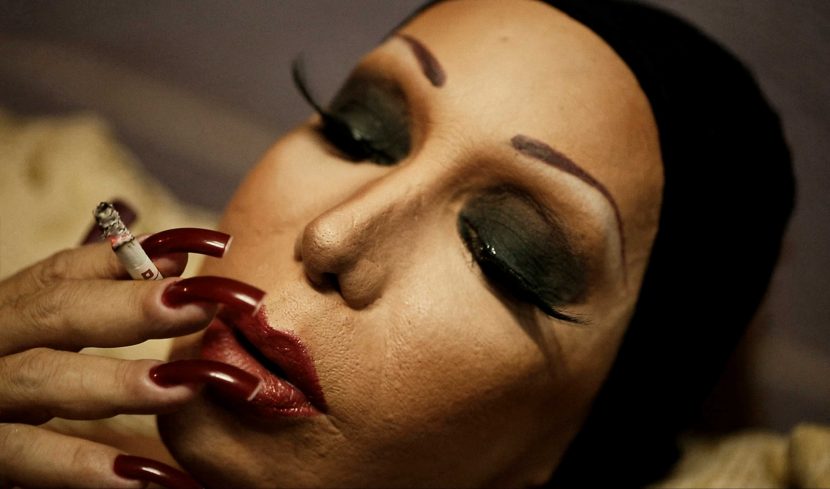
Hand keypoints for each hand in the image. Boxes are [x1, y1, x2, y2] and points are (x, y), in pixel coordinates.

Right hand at [0, 225, 262, 488]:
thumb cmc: (17, 375)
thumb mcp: (52, 334)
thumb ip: (108, 294)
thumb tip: (178, 259)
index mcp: (14, 306)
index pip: (68, 270)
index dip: (131, 260)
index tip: (197, 253)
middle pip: (57, 311)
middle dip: (133, 308)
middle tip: (201, 306)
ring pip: (42, 379)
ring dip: (118, 383)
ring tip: (184, 387)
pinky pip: (24, 454)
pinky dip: (80, 465)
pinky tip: (138, 474)